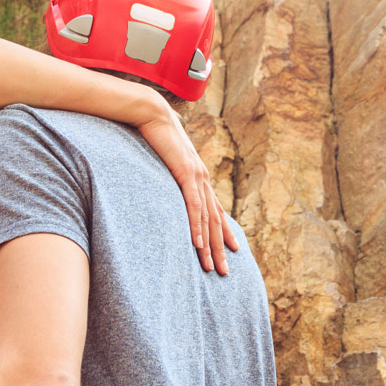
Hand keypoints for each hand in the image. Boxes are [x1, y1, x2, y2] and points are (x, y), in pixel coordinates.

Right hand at [134, 107, 236, 273]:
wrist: (153, 114)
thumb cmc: (156, 135)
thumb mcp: (165, 161)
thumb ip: (169, 174)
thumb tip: (165, 184)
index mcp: (199, 177)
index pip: (216, 211)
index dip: (225, 232)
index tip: (232, 251)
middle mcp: (203, 179)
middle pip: (216, 221)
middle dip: (221, 248)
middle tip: (226, 272)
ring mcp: (196, 177)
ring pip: (207, 219)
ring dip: (210, 245)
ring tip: (212, 267)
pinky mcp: (186, 174)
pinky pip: (193, 206)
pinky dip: (197, 227)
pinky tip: (198, 244)